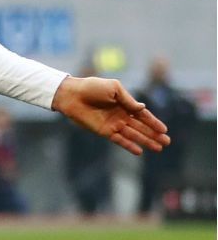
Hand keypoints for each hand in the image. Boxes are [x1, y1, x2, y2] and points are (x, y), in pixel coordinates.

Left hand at [52, 76, 170, 155]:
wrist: (72, 95)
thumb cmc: (92, 87)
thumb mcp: (114, 88)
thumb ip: (128, 100)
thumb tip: (143, 108)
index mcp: (125, 104)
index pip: (143, 115)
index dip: (154, 122)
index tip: (165, 130)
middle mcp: (121, 115)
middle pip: (141, 127)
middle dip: (154, 134)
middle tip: (167, 142)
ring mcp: (113, 124)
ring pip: (133, 135)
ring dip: (145, 141)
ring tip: (158, 148)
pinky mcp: (104, 131)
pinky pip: (119, 140)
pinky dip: (129, 145)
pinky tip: (139, 151)